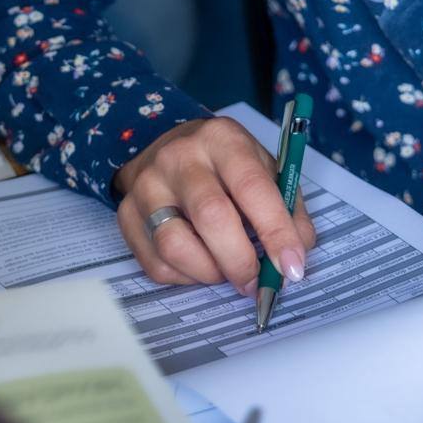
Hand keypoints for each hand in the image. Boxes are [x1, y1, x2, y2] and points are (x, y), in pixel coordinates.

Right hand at [114, 116, 316, 291]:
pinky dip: (186, 278)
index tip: (292, 266)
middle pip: (211, 217)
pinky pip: (156, 264)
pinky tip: (200, 265)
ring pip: (175, 245)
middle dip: (240, 261)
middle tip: (256, 283)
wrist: (166, 148)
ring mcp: (147, 186)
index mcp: (222, 139)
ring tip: (226, 271)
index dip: (275, 231)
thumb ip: (287, 209)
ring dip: (210, 272)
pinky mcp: (126, 215)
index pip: (251, 186)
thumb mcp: (264, 168)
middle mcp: (179, 157)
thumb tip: (296, 257)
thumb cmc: (225, 165)